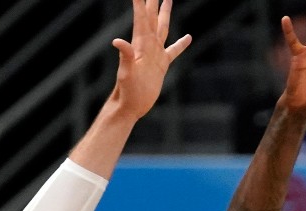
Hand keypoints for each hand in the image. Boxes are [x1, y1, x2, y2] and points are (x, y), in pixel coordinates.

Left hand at [110, 0, 192, 120]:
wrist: (131, 106)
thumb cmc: (126, 91)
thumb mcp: (126, 73)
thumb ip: (124, 56)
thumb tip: (117, 41)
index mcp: (140, 44)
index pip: (141, 17)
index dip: (141, 2)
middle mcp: (148, 45)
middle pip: (152, 17)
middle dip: (153, 1)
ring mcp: (155, 54)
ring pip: (162, 28)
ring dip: (165, 13)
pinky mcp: (161, 65)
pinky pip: (173, 51)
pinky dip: (181, 44)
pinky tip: (188, 37)